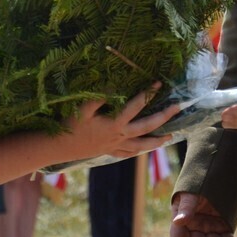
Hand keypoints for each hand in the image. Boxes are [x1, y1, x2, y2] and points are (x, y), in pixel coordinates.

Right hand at [60, 85, 177, 161]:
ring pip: (142, 145)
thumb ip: (99, 97)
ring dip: (157, 140)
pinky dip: (139, 151)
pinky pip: (129, 153)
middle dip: (164, 117)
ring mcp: (116, 146)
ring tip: (170, 136)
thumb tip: (115, 87)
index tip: (158, 83)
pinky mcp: (110, 151)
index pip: (135, 106)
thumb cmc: (70, 125)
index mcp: (114, 123)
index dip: (147, 94)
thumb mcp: (83, 108)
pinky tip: (145, 149)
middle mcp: (119, 136)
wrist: (59, 148)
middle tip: (178, 108)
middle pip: (147, 127)